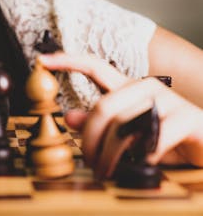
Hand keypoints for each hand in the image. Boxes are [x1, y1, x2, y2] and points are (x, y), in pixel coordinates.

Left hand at [39, 52, 202, 177]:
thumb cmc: (165, 138)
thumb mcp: (128, 132)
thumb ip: (100, 124)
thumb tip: (68, 117)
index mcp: (129, 87)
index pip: (94, 67)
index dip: (68, 61)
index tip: (42, 59)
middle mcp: (146, 88)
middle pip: (103, 106)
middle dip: (90, 138)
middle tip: (89, 161)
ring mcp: (169, 100)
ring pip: (124, 124)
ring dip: (110, 153)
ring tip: (106, 170)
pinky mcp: (189, 118)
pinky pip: (154, 138)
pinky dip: (143, 156)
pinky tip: (142, 163)